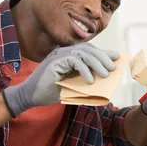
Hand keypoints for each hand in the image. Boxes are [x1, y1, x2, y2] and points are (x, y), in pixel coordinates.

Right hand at [2, 43, 118, 116]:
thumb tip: (102, 80)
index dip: (102, 53)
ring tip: (105, 74)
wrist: (31, 96)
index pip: (88, 50)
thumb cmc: (50, 92)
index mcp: (67, 55)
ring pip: (83, 53)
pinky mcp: (55, 61)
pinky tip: (90, 80)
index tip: (116, 57)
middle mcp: (63, 52)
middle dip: (102, 57)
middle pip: (88, 49)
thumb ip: (84, 80)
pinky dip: (84, 70)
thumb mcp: (72, 85)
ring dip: (96, 63)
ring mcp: (59, 55)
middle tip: (112, 67)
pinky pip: (74, 61)